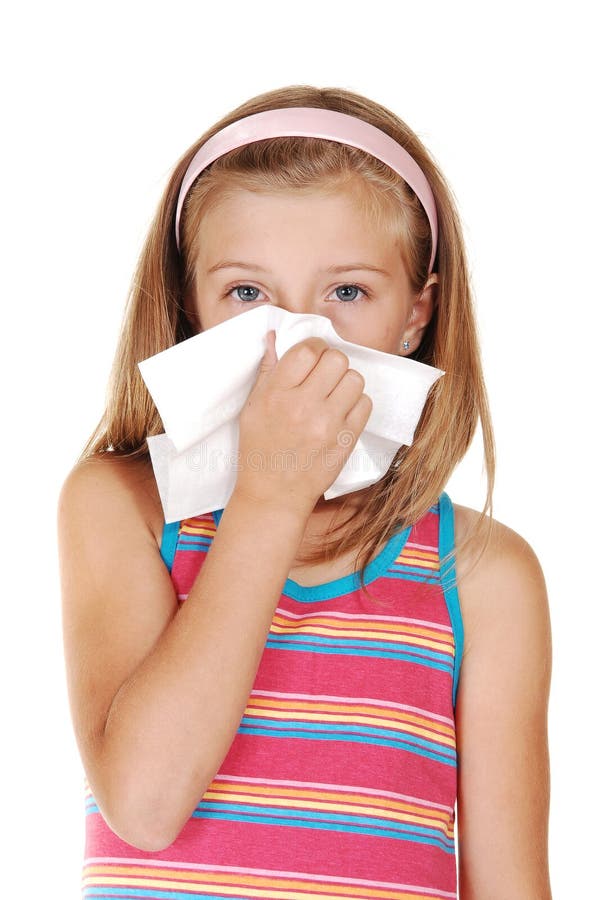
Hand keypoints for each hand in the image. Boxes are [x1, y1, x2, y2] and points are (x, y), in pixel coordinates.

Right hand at [234, 329, 372, 513]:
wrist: (274, 494)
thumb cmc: (259, 450)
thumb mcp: (252, 408)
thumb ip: (267, 371)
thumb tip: (274, 337)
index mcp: (276, 394)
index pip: (307, 350)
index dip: (313, 348)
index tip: (312, 357)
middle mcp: (303, 406)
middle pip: (336, 359)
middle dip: (331, 364)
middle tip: (323, 377)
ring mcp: (328, 424)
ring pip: (355, 379)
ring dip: (346, 383)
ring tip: (333, 395)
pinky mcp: (346, 440)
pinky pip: (365, 404)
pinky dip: (356, 404)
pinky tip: (341, 413)